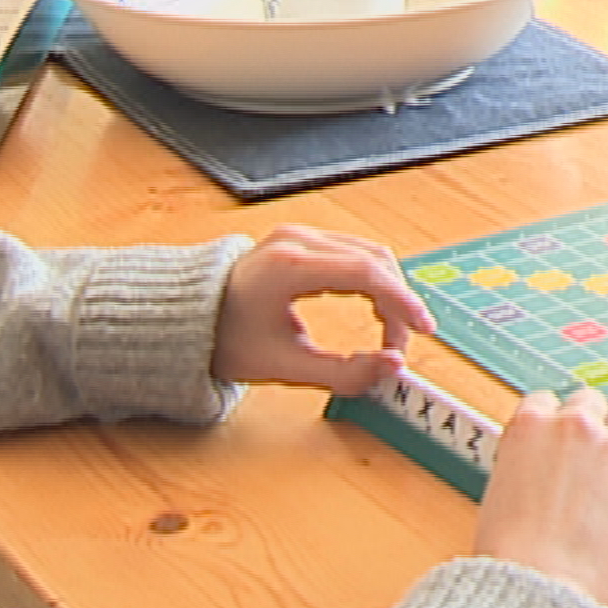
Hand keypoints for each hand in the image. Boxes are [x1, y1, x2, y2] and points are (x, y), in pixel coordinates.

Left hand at [211, 226, 432, 394]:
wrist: (186, 317)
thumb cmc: (226, 340)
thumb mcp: (284, 366)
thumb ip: (343, 372)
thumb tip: (391, 368)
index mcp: (288, 266)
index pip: (365, 273)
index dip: (402, 302)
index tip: (422, 330)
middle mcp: (297, 240)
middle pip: (374, 259)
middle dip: (399, 301)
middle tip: (404, 342)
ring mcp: (299, 234)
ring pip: (369, 253)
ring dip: (390, 290)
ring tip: (392, 330)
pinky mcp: (302, 239)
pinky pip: (354, 252)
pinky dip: (374, 280)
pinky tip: (376, 309)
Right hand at [473, 389, 607, 606]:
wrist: (543, 585)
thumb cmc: (512, 554)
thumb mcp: (498, 492)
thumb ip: (525, 465)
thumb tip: (540, 471)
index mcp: (531, 425)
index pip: (547, 402)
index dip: (552, 425)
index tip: (556, 441)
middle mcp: (577, 427)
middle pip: (592, 403)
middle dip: (590, 426)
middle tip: (587, 456)